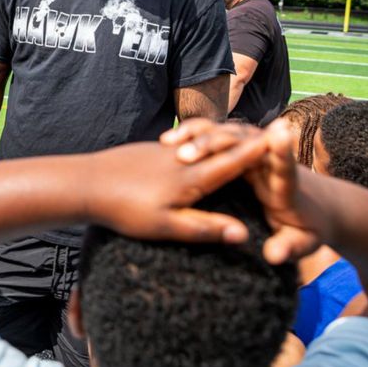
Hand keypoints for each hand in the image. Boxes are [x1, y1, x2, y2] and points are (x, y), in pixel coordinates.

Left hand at [86, 132, 272, 245]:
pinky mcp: (147, 150)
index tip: (282, 138)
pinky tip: (193, 150)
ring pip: (199, 144)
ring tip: (238, 138)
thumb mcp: (166, 226)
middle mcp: (182, 158)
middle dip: (245, 142)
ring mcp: (163, 151)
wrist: (84, 183)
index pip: (233, 163)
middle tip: (271, 132)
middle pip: (220, 148)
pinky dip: (196, 145)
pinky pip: (180, 146)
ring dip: (220, 141)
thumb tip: (243, 234)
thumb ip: (204, 227)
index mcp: (192, 178)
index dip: (258, 152)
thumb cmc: (125, 211)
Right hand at [162, 118, 324, 263]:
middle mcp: (270, 163)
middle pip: (246, 141)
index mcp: (286, 187)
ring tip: (171, 145)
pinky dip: (193, 134)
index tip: (277, 135)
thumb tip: (274, 256)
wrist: (316, 208)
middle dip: (217, 142)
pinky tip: (169, 140)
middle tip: (185, 155)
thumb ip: (289, 248)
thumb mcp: (303, 243)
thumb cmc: (307, 228)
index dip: (282, 152)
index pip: (285, 168)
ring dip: (200, 135)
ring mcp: (255, 153)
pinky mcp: (241, 153)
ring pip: (227, 133)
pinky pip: (214, 135)